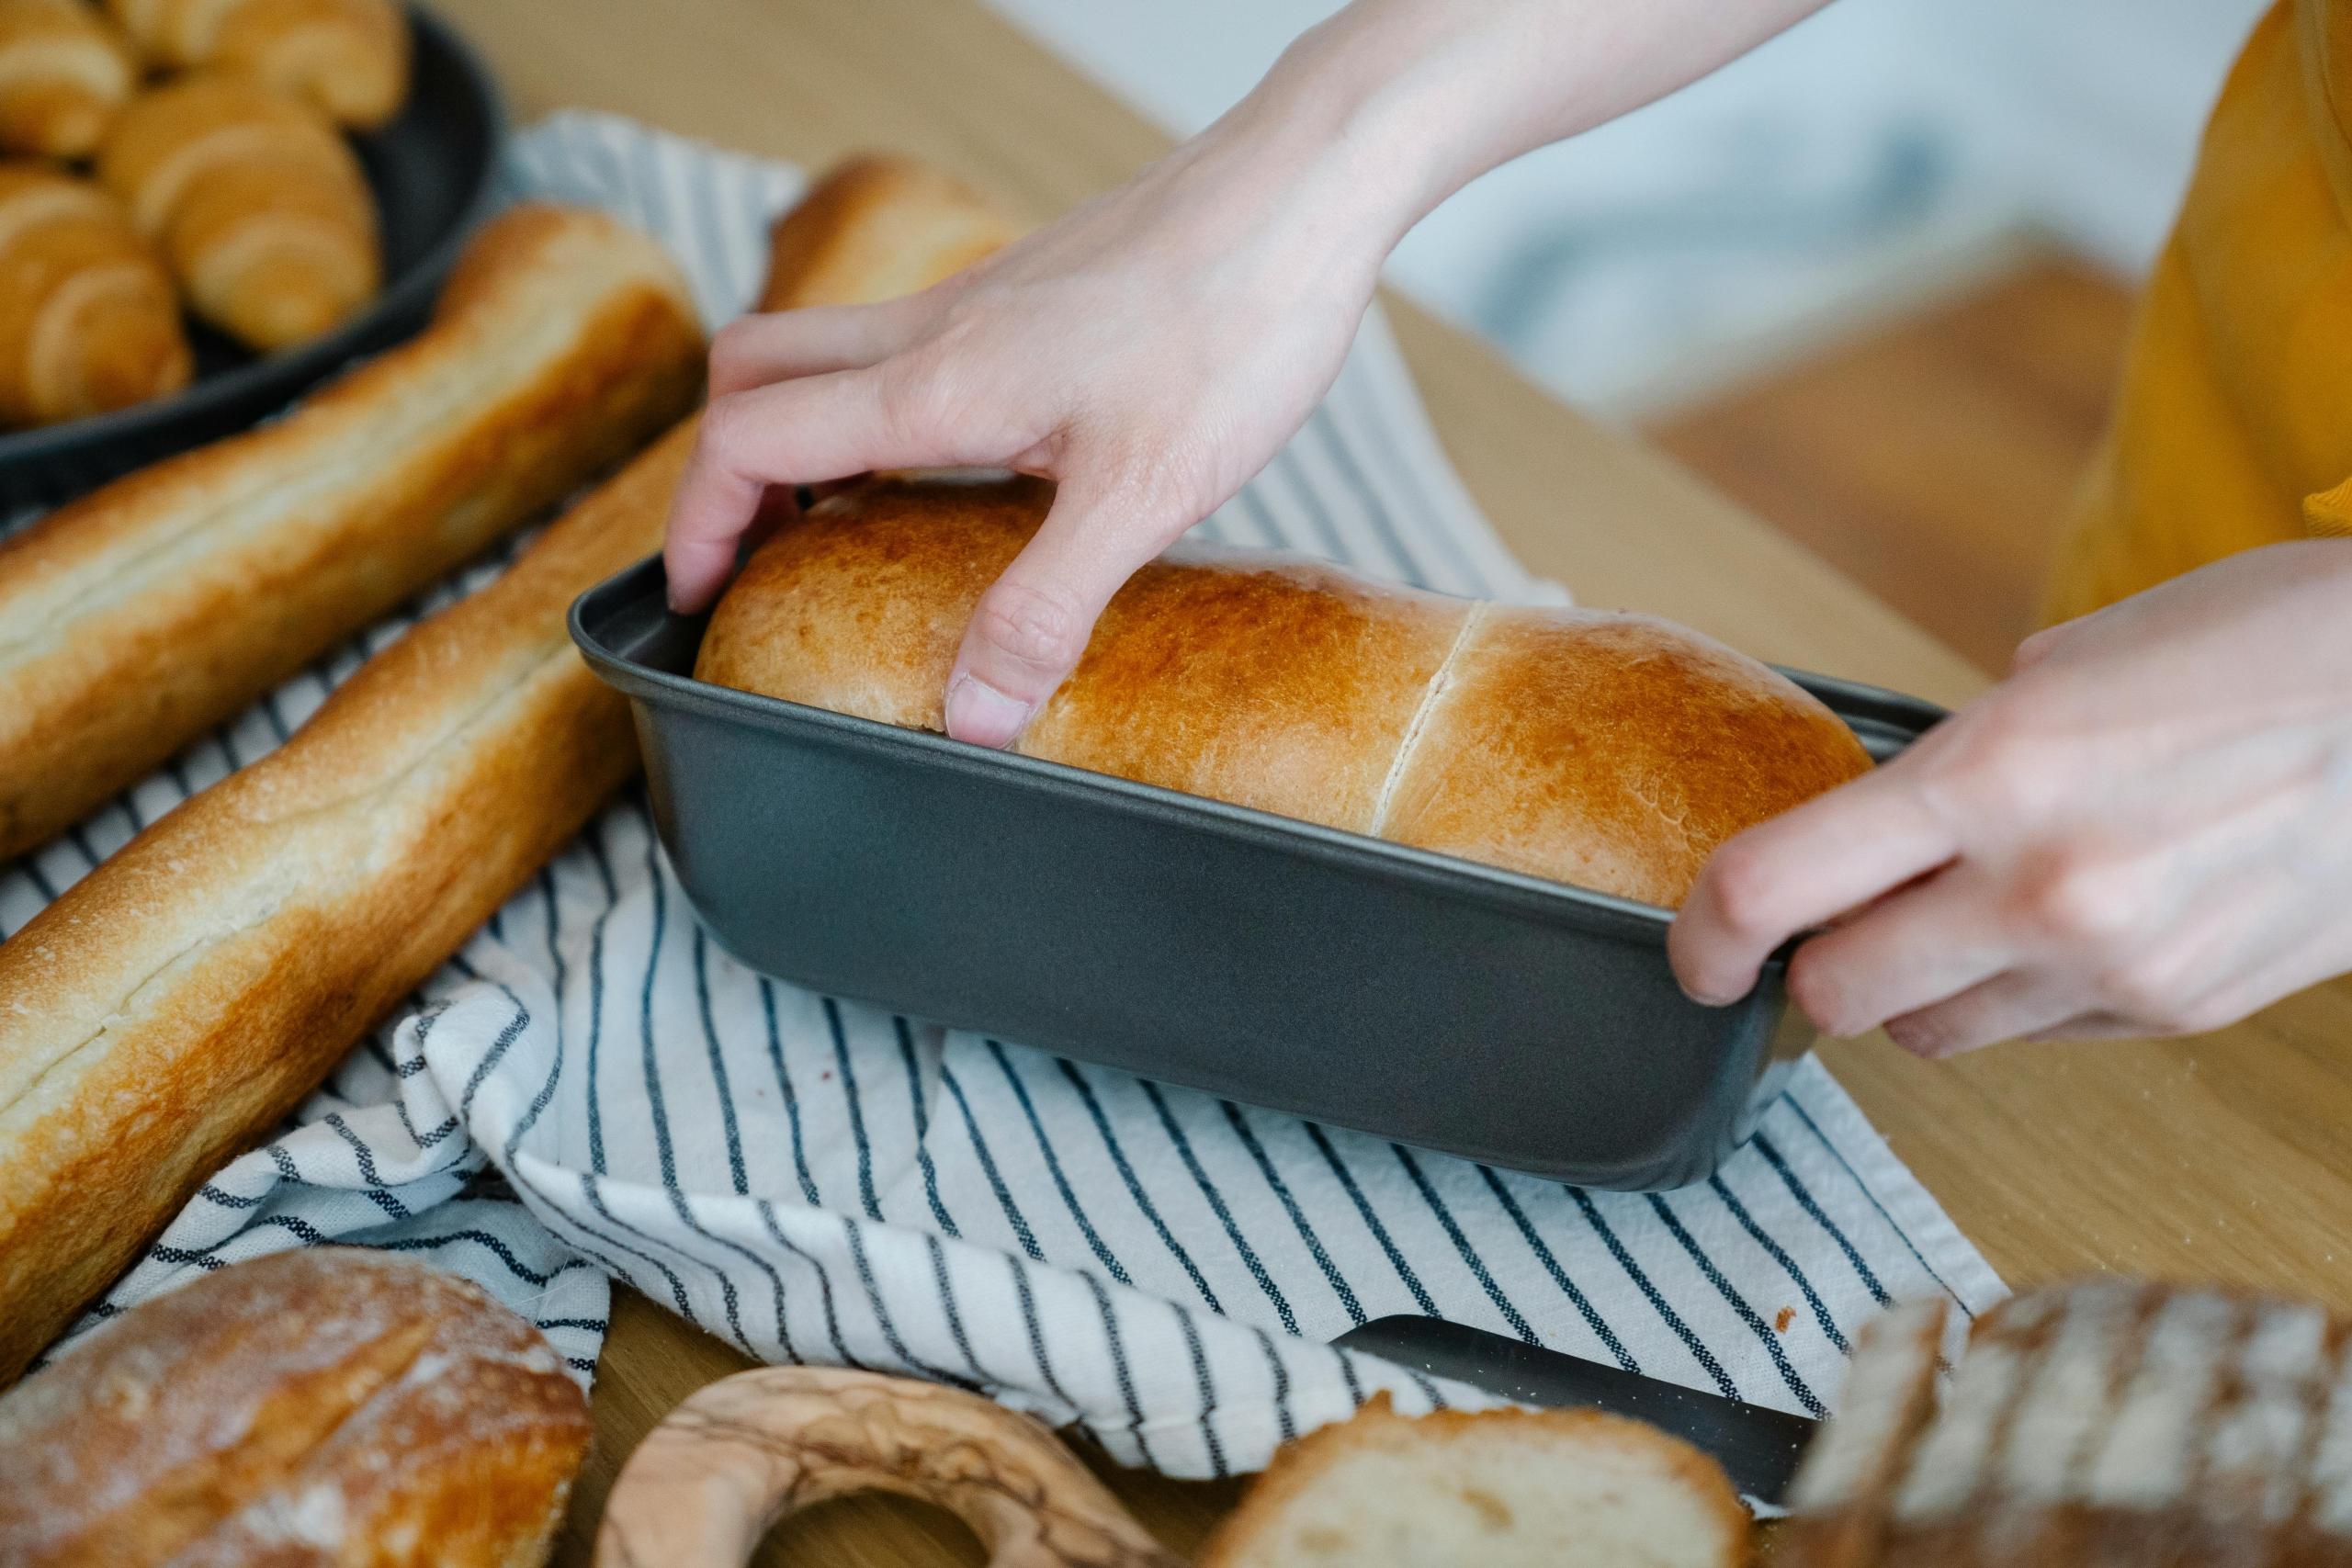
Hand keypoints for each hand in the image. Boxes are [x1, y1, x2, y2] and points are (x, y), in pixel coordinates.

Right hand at [663, 106, 1396, 744]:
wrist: (1303, 188)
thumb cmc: (1233, 319)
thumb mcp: (1142, 494)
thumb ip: (1045, 608)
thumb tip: (974, 719)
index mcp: (932, 386)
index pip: (744, 442)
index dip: (696, 526)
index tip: (698, 596)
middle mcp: (932, 332)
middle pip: (752, 375)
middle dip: (723, 470)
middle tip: (751, 557)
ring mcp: (979, 303)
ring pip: (826, 351)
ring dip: (799, 432)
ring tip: (838, 523)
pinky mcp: (1028, 293)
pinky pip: (906, 344)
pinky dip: (879, 405)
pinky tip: (958, 462)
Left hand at [1668, 540, 2351, 1054]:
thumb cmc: (2275, 646)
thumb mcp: (2082, 657)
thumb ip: (1967, 748)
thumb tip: (1895, 807)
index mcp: (1993, 772)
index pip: (1773, 891)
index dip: (1701, 936)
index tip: (1691, 949)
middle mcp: (2042, 888)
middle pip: (1837, 998)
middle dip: (1811, 971)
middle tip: (1824, 931)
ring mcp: (2116, 964)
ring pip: (1934, 1036)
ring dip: (1915, 990)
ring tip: (1962, 915)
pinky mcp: (2178, 1010)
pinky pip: (2039, 1031)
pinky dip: (2020, 994)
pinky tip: (2070, 924)